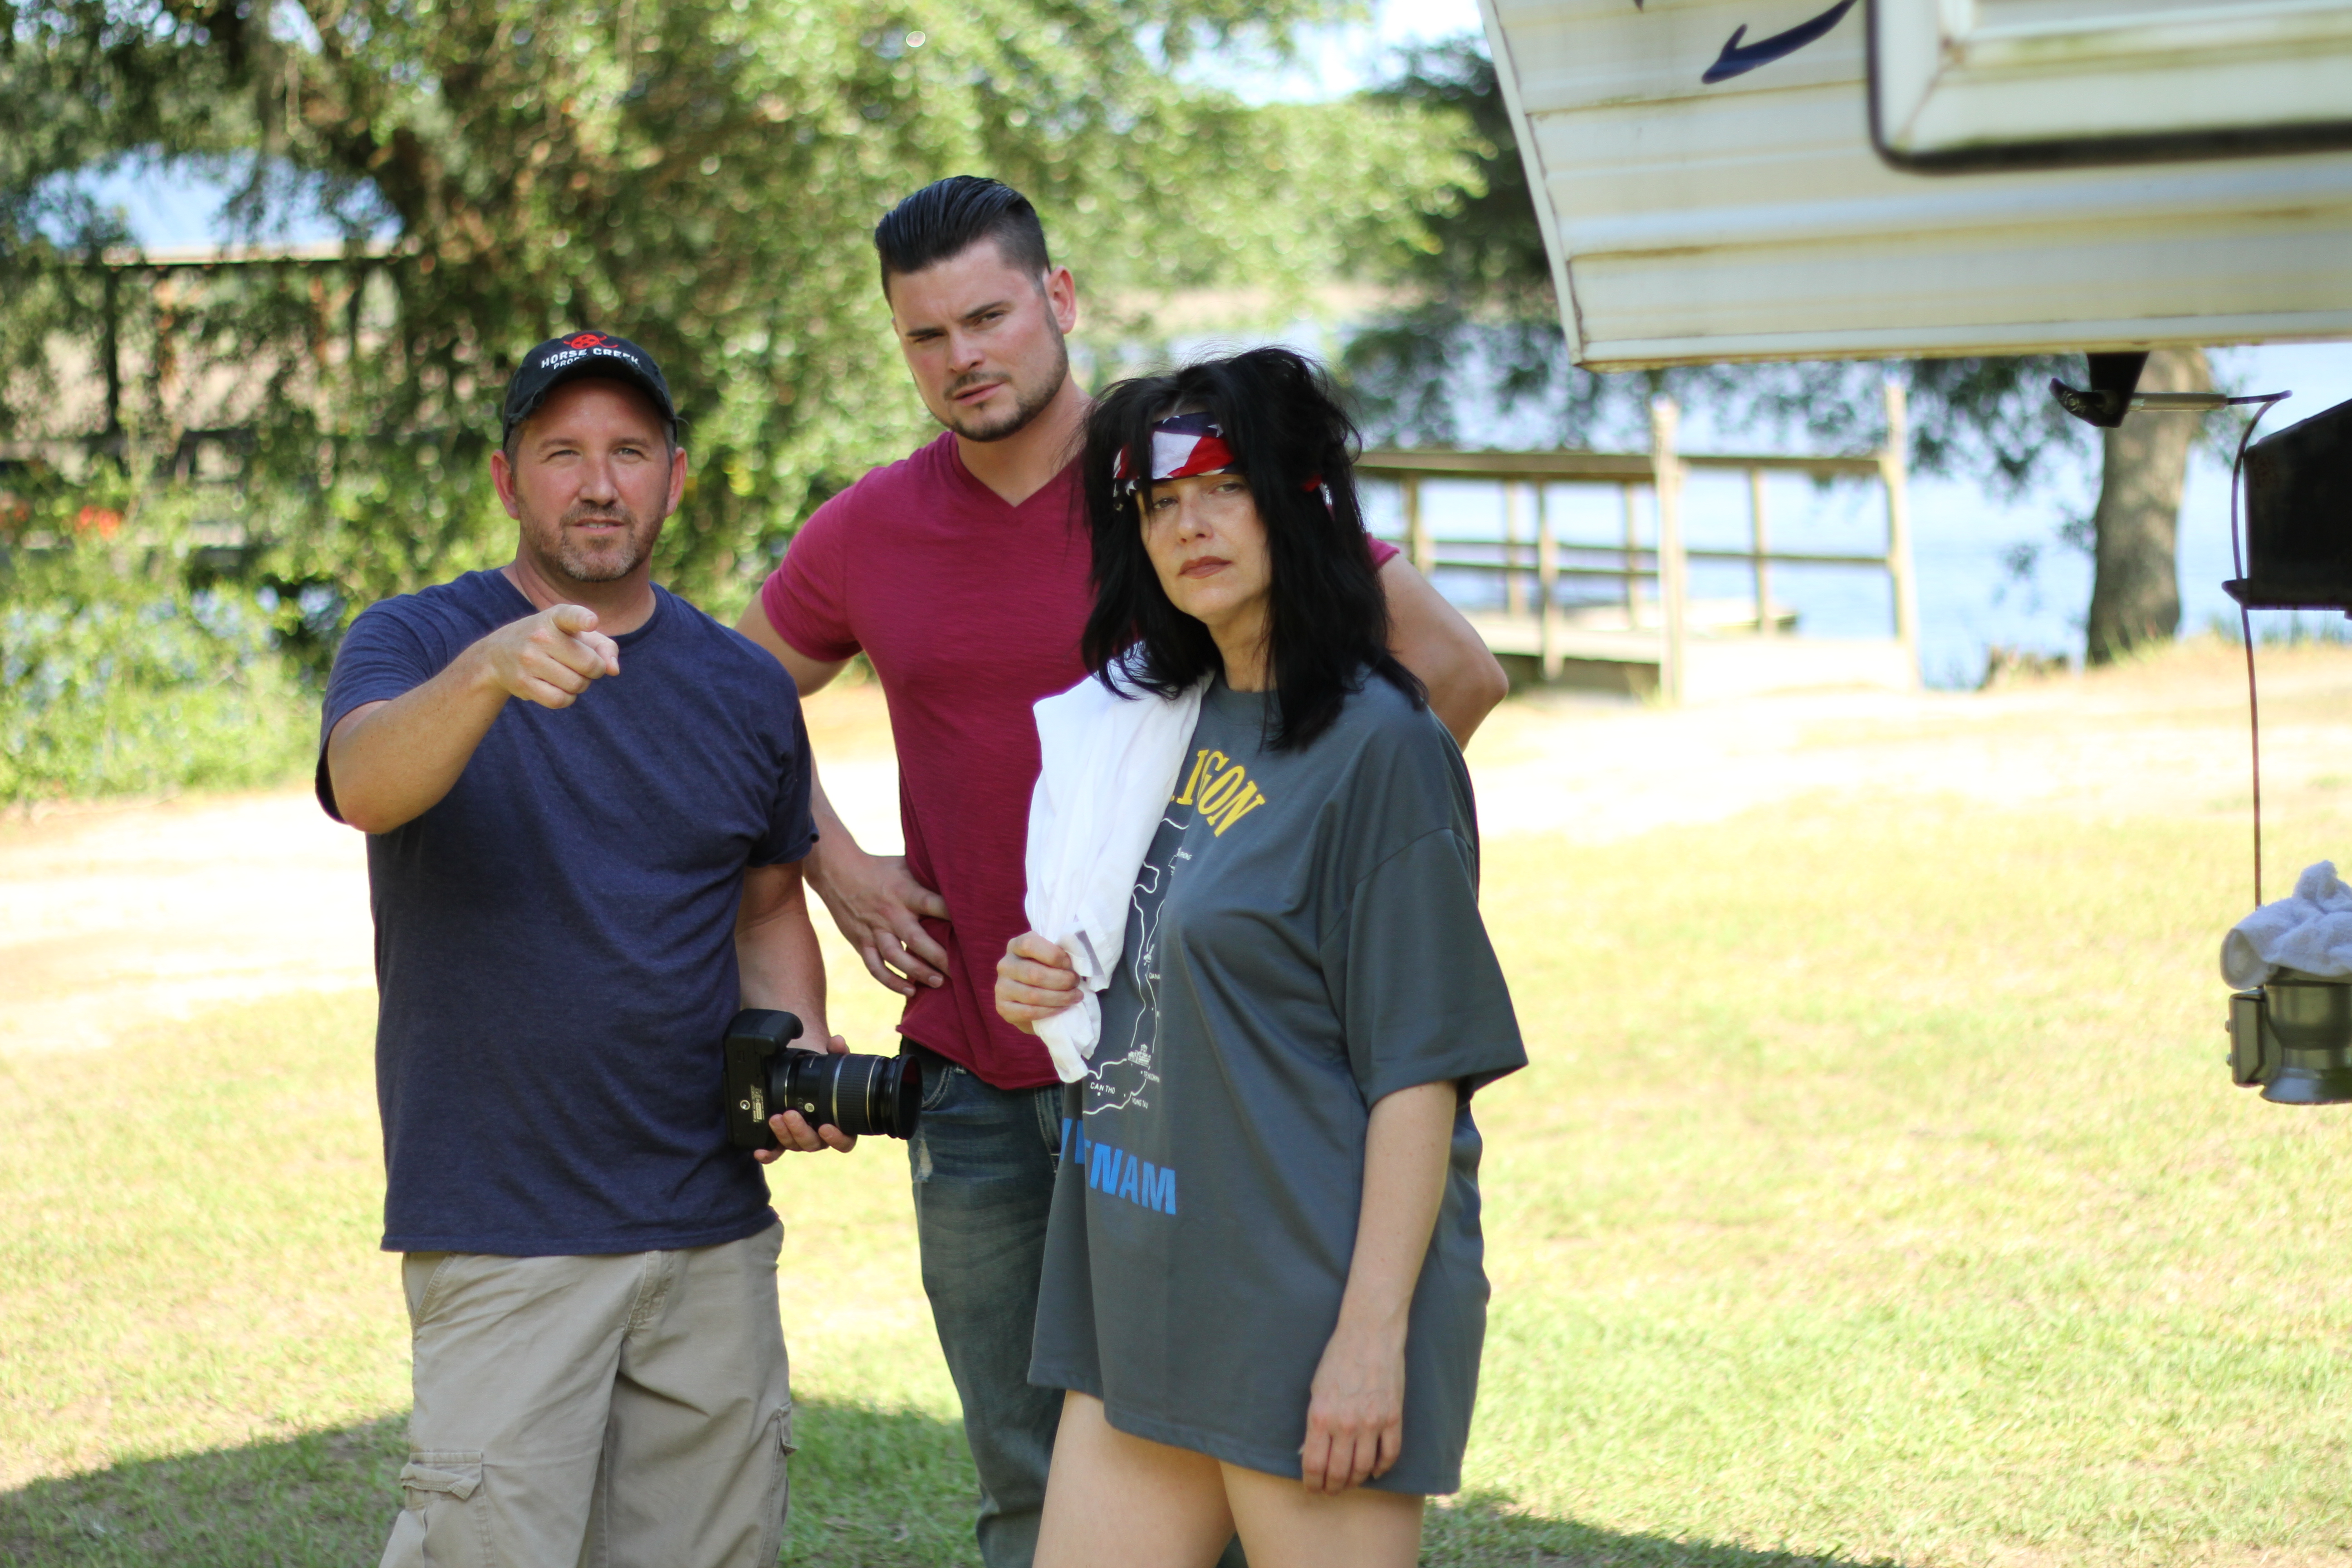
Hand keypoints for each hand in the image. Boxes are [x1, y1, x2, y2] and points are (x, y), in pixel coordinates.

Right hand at [474, 603, 621, 708]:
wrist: (498, 655)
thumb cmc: (552, 642)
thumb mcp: (575, 634)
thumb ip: (604, 646)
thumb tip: (613, 670)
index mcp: (555, 618)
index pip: (570, 616)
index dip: (583, 619)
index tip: (591, 622)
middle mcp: (540, 636)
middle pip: (589, 664)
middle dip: (595, 670)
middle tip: (583, 666)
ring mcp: (528, 660)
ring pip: (577, 685)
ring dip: (581, 685)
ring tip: (568, 675)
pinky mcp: (522, 683)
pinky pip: (560, 700)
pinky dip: (567, 698)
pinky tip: (559, 688)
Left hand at [751, 1035, 858, 1158]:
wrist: (806, 1070)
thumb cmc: (823, 1071)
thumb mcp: (832, 1060)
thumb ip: (837, 1052)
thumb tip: (837, 1041)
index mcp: (840, 1123)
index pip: (845, 1141)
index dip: (838, 1138)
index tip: (826, 1127)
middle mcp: (821, 1135)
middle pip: (815, 1144)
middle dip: (801, 1131)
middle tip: (790, 1114)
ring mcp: (800, 1137)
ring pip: (794, 1146)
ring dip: (784, 1134)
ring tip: (775, 1118)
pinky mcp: (782, 1138)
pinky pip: (776, 1152)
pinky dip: (769, 1154)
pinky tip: (759, 1151)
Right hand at [809, 842, 951, 996]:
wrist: (837, 871)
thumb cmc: (880, 867)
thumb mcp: (906, 865)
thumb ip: (927, 877)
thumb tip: (960, 881)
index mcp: (905, 892)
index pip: (934, 905)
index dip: (953, 915)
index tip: (974, 930)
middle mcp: (890, 913)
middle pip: (916, 939)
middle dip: (939, 957)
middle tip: (960, 972)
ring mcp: (874, 929)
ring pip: (895, 956)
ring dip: (917, 972)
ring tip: (938, 983)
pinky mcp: (860, 941)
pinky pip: (875, 966)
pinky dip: (891, 981)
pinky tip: (909, 991)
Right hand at [995, 931, 1081, 1033]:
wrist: (1034, 999)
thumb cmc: (1048, 971)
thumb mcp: (1052, 957)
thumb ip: (1059, 954)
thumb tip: (1078, 959)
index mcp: (1016, 945)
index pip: (1029, 945)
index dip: (1053, 955)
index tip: (1069, 964)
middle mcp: (1005, 965)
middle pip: (1034, 974)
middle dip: (1062, 980)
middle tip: (1076, 983)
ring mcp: (1001, 987)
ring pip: (1033, 995)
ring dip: (1060, 998)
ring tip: (1075, 997)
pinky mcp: (1003, 1008)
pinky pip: (1028, 1012)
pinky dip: (1049, 1011)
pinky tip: (1062, 1008)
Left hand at [1299, 1318, 1405, 1493]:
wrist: (1369, 1333)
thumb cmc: (1337, 1357)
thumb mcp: (1316, 1388)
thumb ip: (1314, 1421)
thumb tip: (1309, 1450)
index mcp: (1320, 1416)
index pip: (1313, 1463)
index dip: (1311, 1482)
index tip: (1311, 1488)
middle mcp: (1345, 1424)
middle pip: (1338, 1472)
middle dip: (1332, 1487)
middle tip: (1329, 1491)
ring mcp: (1372, 1422)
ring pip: (1363, 1468)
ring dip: (1354, 1481)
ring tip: (1349, 1483)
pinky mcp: (1393, 1417)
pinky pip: (1390, 1454)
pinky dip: (1381, 1468)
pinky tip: (1374, 1470)